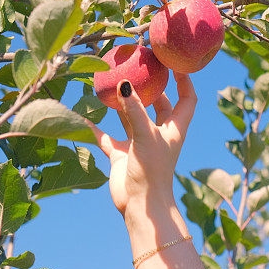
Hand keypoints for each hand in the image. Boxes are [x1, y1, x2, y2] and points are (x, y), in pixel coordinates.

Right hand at [87, 72, 196, 214]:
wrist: (140, 206)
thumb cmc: (152, 171)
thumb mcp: (145, 136)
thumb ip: (135, 111)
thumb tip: (125, 84)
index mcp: (174, 127)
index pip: (186, 99)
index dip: (184, 81)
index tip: (175, 63)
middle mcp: (158, 133)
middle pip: (158, 103)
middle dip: (150, 86)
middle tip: (139, 66)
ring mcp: (139, 143)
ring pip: (131, 116)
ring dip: (122, 103)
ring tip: (110, 82)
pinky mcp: (121, 154)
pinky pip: (107, 136)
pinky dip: (96, 127)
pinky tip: (82, 115)